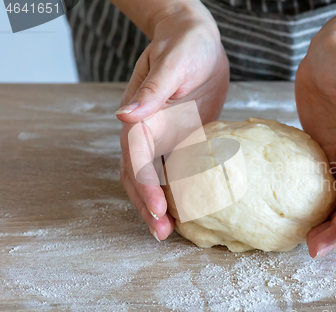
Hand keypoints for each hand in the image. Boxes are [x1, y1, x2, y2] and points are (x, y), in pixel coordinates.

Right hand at [116, 8, 228, 240]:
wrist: (198, 40)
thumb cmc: (184, 45)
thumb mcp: (171, 64)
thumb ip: (151, 92)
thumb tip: (123, 116)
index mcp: (141, 116)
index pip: (136, 159)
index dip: (145, 186)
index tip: (158, 209)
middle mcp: (147, 131)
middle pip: (138, 176)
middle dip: (147, 206)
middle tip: (162, 233)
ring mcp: (163, 137)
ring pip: (154, 177)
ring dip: (158, 204)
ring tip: (169, 230)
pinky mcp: (182, 138)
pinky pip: (176, 168)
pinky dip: (178, 189)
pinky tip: (189, 207)